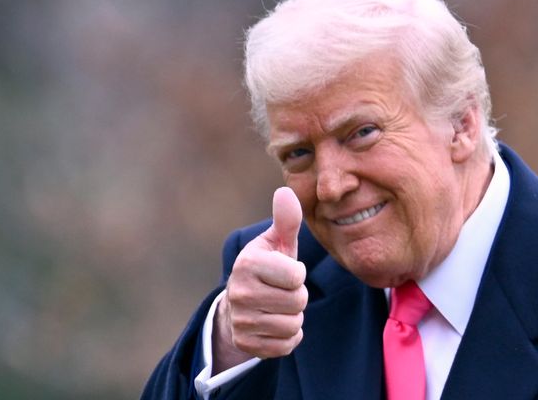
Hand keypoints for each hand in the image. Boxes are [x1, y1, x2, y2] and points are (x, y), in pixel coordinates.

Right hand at [213, 187, 306, 370]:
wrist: (239, 303)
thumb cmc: (267, 267)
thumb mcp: (276, 243)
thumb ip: (286, 220)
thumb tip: (286, 191)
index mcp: (248, 263)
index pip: (296, 275)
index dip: (297, 274)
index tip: (284, 271)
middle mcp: (239, 293)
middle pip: (297, 302)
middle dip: (297, 297)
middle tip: (281, 291)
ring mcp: (240, 321)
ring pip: (293, 325)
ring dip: (293, 317)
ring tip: (277, 307)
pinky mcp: (245, 344)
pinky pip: (286, 346)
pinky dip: (288, 338)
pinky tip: (274, 324)